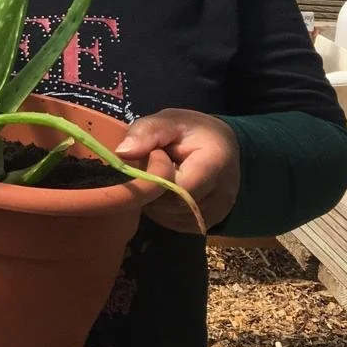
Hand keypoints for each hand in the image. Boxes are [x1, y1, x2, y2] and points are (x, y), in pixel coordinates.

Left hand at [112, 109, 240, 233]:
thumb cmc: (190, 130)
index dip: (155, 178)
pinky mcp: (212, 221)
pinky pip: (179, 225)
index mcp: (215, 162)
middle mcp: (224, 191)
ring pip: (174, 218)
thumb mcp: (167, 121)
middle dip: (153, 191)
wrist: (220, 143)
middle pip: (174, 206)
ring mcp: (220, 210)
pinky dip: (165, 213)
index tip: (150, 158)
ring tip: (159, 180)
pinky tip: (165, 194)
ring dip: (157, 203)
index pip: (177, 187)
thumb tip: (122, 153)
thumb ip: (146, 132)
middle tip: (149, 170)